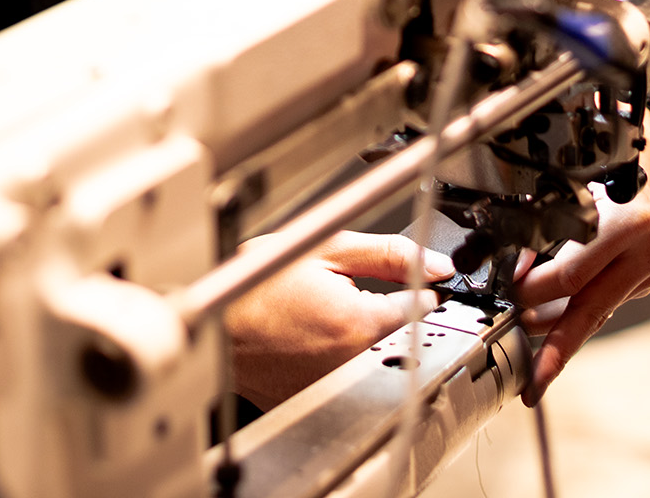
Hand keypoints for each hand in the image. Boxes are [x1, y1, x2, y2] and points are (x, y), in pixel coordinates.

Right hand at [223, 230, 454, 410]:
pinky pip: (349, 377)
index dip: (416, 289)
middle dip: (388, 312)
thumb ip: (388, 253)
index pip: (421, 309)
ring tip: (325, 315)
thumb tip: (435, 263)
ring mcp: (337, 387)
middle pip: (400, 335)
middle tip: (350, 294)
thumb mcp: (327, 249)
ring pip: (376, 356)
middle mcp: (353, 363)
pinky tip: (313, 337)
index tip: (410, 282)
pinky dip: (340, 357)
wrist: (214, 326)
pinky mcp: (320, 400)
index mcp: (359, 324)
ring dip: (364, 337)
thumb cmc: (259, 286)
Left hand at [513, 111, 649, 403]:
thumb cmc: (602, 141)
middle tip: (531, 379)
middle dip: (556, 346)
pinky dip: (584, 300)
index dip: (533, 290)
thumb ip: (543, 216)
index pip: (572, 277)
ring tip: (533, 346)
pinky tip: (559, 309)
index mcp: (630, 223)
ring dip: (564, 322)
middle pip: (592, 309)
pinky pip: (613, 293)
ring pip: (602, 305)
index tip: (508, 295)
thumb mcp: (569, 169)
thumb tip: (514, 257)